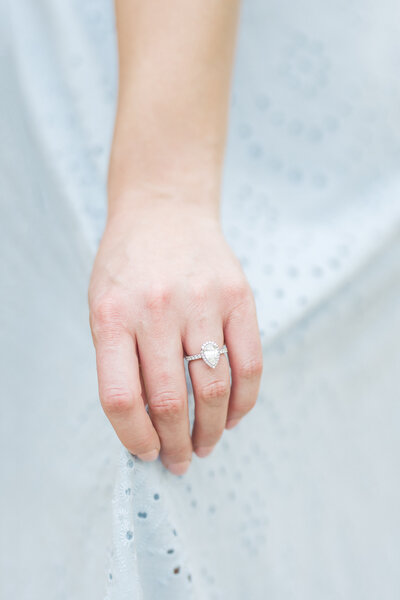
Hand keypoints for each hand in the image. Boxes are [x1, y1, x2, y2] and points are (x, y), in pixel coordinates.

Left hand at [88, 197, 262, 474]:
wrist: (164, 212)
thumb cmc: (128, 269)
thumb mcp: (104, 308)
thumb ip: (121, 362)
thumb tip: (151, 426)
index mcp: (112, 317)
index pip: (122, 399)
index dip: (136, 439)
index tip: (146, 454)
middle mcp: (156, 310)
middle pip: (172, 401)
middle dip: (178, 444)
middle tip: (181, 460)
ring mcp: (202, 302)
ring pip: (215, 389)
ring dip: (213, 430)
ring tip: (207, 444)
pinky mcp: (239, 297)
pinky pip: (250, 364)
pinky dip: (244, 401)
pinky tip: (234, 415)